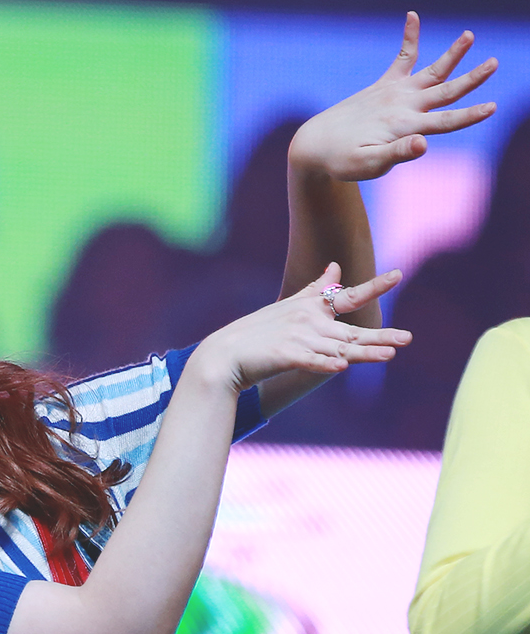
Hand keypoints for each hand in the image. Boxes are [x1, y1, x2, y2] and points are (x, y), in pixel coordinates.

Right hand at [192, 263, 409, 390]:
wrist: (225, 355)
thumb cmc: (258, 333)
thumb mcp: (291, 305)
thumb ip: (316, 288)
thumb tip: (336, 266)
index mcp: (311, 308)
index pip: (348, 296)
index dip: (374, 286)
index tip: (397, 275)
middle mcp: (309, 322)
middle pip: (351, 332)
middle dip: (380, 335)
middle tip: (408, 338)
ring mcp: (297, 339)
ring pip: (338, 348)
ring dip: (363, 353)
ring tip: (389, 354)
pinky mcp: (284, 356)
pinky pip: (310, 361)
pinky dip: (324, 363)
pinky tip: (342, 366)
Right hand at [288, 12, 496, 182]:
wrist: (319, 149)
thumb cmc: (341, 162)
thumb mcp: (367, 162)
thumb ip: (395, 153)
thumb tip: (423, 145)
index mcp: (408, 129)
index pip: (446, 121)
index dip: (469, 115)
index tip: (491, 107)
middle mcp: (409, 110)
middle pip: (447, 91)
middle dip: (472, 78)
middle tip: (494, 63)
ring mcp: (398, 97)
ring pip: (432, 72)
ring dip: (452, 55)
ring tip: (469, 34)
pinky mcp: (385, 86)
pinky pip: (402, 57)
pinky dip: (409, 38)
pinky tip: (412, 16)